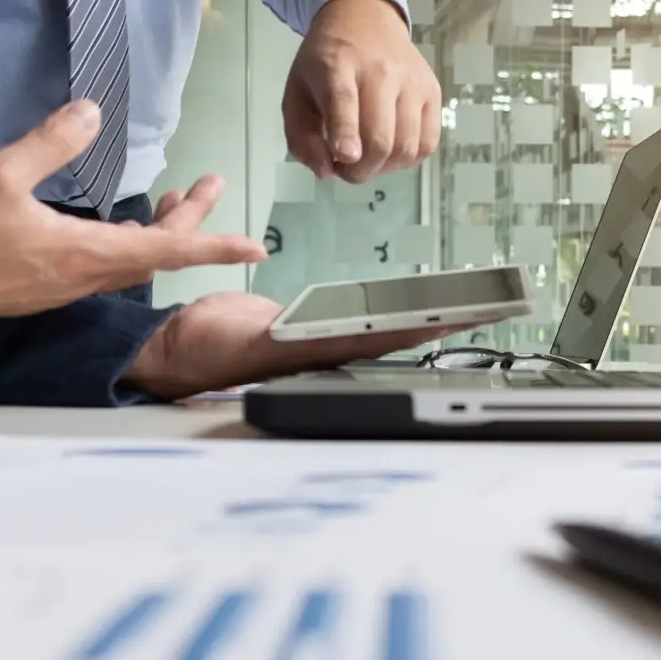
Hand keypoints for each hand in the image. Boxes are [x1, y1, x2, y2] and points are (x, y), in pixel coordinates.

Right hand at [0, 102, 265, 325]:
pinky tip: (121, 228)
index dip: (213, 244)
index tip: (254, 247)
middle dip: (190, 219)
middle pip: (155, 252)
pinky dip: (128, 244)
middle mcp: (85, 275)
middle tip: (209, 184)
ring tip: (177, 199)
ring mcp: (66, 284)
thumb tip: (93, 112)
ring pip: (131, 260)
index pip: (166, 249)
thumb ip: (50, 143)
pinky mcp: (47, 286)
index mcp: (85, 252)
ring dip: (160, 232)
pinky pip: (105, 266)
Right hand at [125, 291, 455, 400]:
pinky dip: (386, 313)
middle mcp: (326, 349)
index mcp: (319, 353)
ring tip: (462, 305)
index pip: (385, 338)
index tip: (465, 318)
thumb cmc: (206, 352)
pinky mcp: (305, 327)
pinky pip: (355, 319)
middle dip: (438, 321)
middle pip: (394, 333)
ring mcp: (319, 339)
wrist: (176, 347)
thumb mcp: (255, 343)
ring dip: (420, 317)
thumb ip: (292, 340)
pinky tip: (408, 309)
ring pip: (381, 326)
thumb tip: (337, 334)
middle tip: (484, 308)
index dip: (425, 327)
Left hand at [284, 0, 441, 184]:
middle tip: (345, 169)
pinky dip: (408, 159)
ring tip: (367, 159)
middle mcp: (381, 71)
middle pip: (380, 138)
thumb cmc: (325, 63)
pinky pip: (428, 143)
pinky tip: (390, 151)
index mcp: (336, 65)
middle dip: (360, 170)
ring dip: (384, 168)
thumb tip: (325, 172)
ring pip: (406, 146)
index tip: (345, 156)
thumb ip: (301, 137)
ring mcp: (412, 81)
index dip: (346, 132)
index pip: (344, 100)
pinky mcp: (432, 91)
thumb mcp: (296, 93)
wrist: (365, 18)